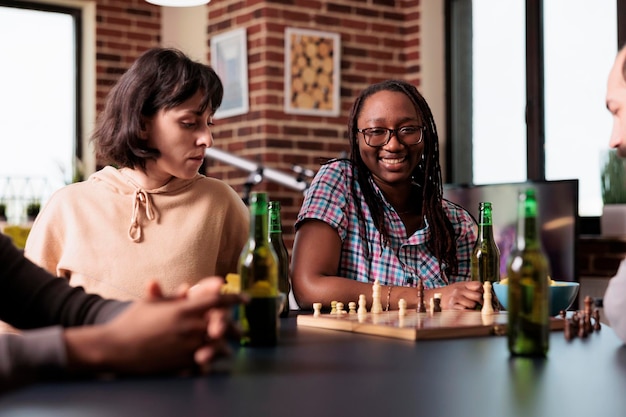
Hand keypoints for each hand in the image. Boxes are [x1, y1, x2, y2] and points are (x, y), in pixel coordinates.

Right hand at [64, 279, 245, 375]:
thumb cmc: (131, 322)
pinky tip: (212, 358)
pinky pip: (206, 362)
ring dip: (225, 344)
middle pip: (225, 325)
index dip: (235, 299)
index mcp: (184, 309)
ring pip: (220, 346)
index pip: (219, 302)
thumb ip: (174, 296)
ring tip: (227, 344)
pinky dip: (211, 359)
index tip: (245, 299)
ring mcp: (187, 348)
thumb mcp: (152, 303)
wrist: (114, 349)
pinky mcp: (182, 364)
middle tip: (239, 327)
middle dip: (234, 326)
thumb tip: (189, 287)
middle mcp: (190, 328)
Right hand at [430, 281, 482, 309]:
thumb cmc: (450, 293)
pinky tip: (461, 309)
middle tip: (478, 303)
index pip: (478, 285)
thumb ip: (470, 288)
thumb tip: (485, 292)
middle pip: (478, 296)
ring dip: (471, 307)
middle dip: (479, 301)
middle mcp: (458, 290)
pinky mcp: (452, 307)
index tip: (483, 295)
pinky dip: (466, 312)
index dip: (482, 291)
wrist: (433, 297)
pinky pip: (465, 311)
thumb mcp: (458, 286)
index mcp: (462, 284)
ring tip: (466, 305)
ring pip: (472, 305)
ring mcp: (455, 299)